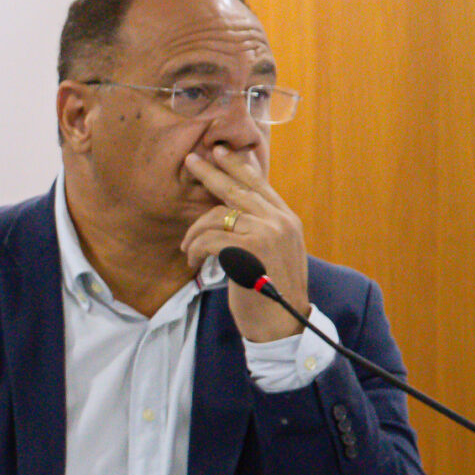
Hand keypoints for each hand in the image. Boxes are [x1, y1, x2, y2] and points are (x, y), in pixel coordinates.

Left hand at [182, 143, 308, 344]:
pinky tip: (194, 262)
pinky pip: (209, 239)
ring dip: (194, 233)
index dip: (237, 165)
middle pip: (237, 189)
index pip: (259, 184)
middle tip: (190, 161)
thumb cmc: (271, 291)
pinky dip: (195, 250)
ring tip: (187, 250)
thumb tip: (232, 208)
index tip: (218, 151)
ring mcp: (267, 233)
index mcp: (287, 220)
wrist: (282, 324)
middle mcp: (280, 221)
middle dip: (210, 174)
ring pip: (216, 216)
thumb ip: (259, 228)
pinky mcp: (249, 249)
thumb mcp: (271, 253)